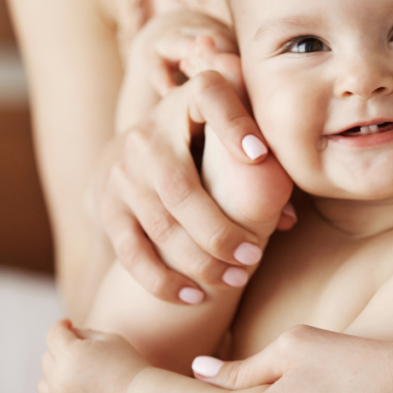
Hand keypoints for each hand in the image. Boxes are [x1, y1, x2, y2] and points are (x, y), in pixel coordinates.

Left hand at [34, 320, 150, 392]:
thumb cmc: (130, 365)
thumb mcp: (109, 338)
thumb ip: (84, 335)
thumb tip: (69, 339)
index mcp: (69, 354)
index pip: (54, 334)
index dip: (61, 326)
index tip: (69, 324)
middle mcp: (59, 378)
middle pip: (47, 358)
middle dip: (62, 351)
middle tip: (88, 352)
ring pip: (44, 385)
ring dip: (54, 377)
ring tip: (76, 376)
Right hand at [91, 15, 293, 303]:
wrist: (132, 157)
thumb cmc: (206, 148)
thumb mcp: (230, 136)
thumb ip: (264, 165)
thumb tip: (286, 218)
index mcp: (188, 103)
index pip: (209, 95)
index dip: (234, 123)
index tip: (260, 156)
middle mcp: (148, 134)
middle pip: (181, 187)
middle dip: (220, 230)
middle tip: (254, 258)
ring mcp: (122, 172)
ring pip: (160, 225)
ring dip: (200, 260)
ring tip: (235, 279)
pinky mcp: (105, 207)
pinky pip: (132, 252)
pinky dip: (163, 280)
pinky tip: (195, 297)